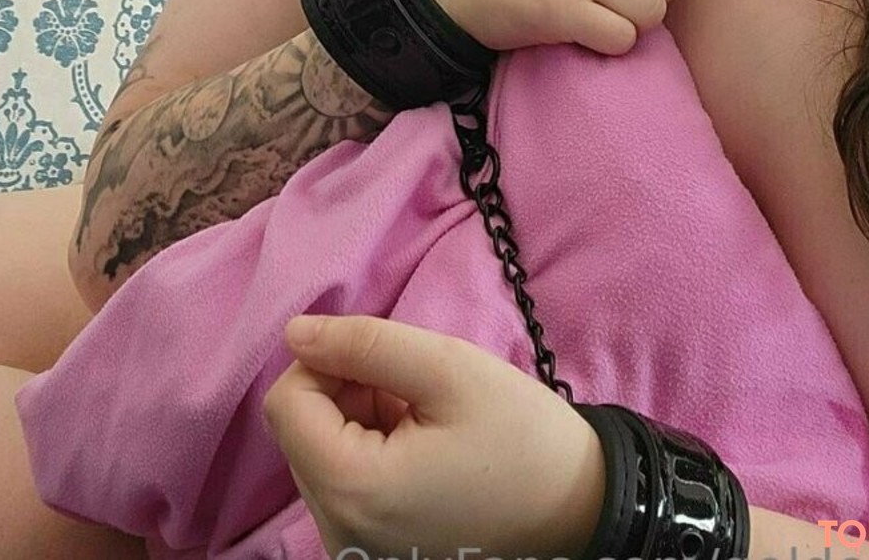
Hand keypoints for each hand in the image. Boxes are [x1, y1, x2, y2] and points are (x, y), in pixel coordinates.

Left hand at [262, 315, 605, 559]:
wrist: (581, 509)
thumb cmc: (521, 437)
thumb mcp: (449, 369)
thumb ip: (366, 343)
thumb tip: (296, 331)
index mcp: (352, 489)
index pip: (287, 401)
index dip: (329, 361)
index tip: (385, 360)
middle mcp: (338, 530)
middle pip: (300, 428)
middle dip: (347, 389)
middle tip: (414, 388)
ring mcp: (352, 546)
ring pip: (320, 450)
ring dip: (361, 416)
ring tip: (424, 417)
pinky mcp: (370, 550)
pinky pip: (343, 481)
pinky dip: (371, 448)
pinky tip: (423, 444)